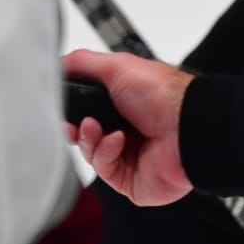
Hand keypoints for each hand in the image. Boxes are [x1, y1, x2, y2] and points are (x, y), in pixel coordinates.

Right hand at [61, 48, 193, 206]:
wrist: (186, 127)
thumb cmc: (161, 94)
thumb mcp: (117, 66)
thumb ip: (82, 63)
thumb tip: (57, 64)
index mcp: (121, 103)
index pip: (85, 109)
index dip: (70, 109)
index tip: (60, 105)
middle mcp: (123, 129)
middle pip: (83, 133)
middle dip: (74, 126)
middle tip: (74, 120)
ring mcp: (127, 156)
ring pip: (89, 153)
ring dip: (89, 138)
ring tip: (96, 126)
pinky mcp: (129, 180)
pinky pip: (103, 169)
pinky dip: (105, 153)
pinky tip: (117, 140)